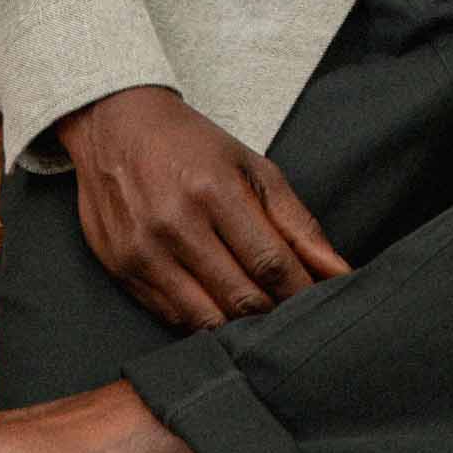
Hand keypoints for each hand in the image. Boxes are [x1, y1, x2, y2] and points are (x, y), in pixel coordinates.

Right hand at [56, 84, 352, 329]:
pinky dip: (203, 322)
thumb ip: (297, 222)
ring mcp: (143, 251)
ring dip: (240, 326)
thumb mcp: (252, 167)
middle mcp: (174, 224)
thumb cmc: (193, 146)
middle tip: (292, 314)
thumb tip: (338, 272)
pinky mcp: (121, 270)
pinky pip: (173, 317)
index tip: (320, 303)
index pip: (270, 263)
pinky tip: (219, 308)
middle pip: (241, 298)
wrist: (114, 125)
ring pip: (207, 319)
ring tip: (258, 314)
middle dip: (275, 313)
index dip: (301, 291)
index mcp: (213, 190)